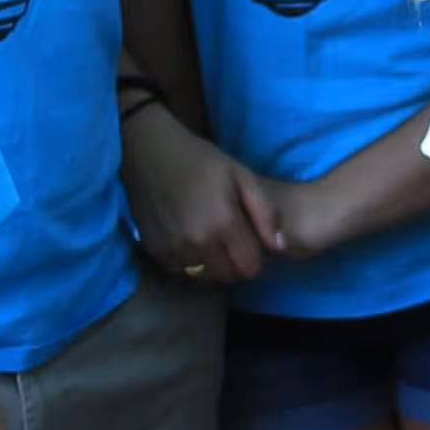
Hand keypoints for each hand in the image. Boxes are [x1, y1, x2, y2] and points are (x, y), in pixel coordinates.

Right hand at [133, 117, 286, 286]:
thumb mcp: (242, 176)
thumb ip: (265, 213)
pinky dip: (189, 264)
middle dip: (236, 265)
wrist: (149, 152)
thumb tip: (280, 247)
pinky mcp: (154, 251)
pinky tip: (190, 241)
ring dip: (212, 266)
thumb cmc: (201, 160)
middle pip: (228, 277)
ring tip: (211, 241)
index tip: (251, 244)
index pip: (250, 268)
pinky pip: (181, 273)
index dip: (256, 259)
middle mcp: (197, 242)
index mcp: (223, 223)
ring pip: (204, 278)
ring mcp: (173, 249)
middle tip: (232, 243)